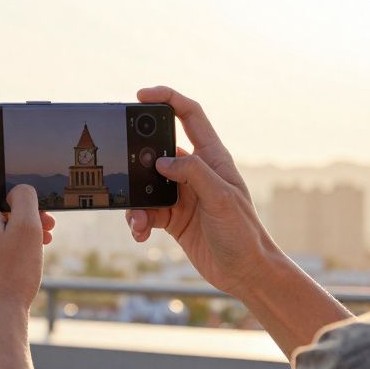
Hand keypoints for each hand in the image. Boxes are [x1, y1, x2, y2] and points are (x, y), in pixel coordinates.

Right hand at [126, 86, 280, 297]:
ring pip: (146, 186)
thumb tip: (161, 160)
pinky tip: (141, 234)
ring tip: (138, 222)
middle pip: (158, 151)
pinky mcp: (172, 218)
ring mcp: (182, 195)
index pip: (190, 115)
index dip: (167, 99)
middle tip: (124, 170)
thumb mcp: (221, 199)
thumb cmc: (243, 233)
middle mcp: (195, 173)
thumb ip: (193, 173)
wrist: (245, 273)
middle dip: (137, 160)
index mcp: (213, 158)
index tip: (140, 96)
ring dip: (136, 202)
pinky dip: (138, 222)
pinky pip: (146, 212)